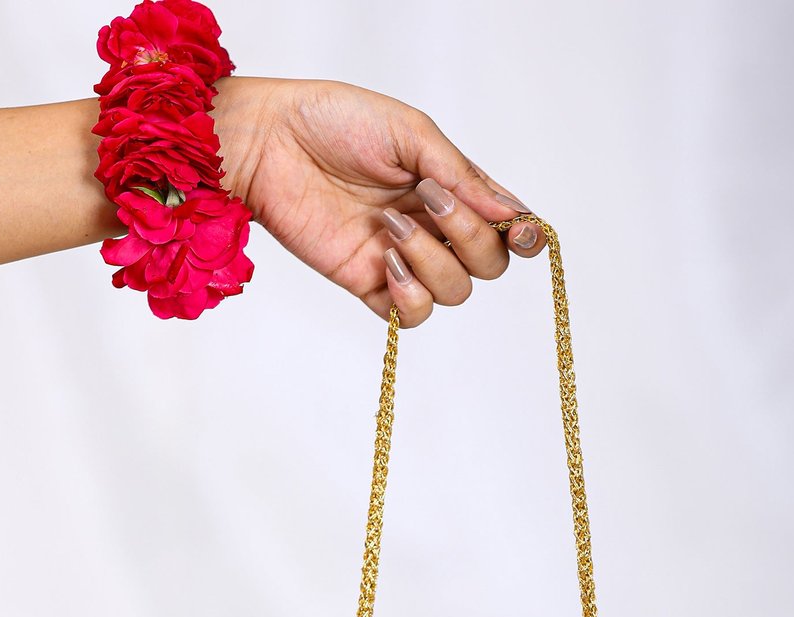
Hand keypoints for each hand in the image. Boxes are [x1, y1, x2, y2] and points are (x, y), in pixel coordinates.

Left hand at [214, 77, 545, 325]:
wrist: (270, 142)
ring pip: (455, 292)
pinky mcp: (369, 284)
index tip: (522, 231)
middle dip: (471, 237)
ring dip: (433, 260)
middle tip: (429, 200)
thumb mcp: (410, 134)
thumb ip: (461, 175)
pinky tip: (387, 261)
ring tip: (390, 224)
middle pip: (488, 264)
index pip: (505, 226)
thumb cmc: (334, 121)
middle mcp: (434, 227)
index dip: (523, 235)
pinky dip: (410, 295)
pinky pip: (411, 316)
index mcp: (451, 188)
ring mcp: (403, 259)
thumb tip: (511, 212)